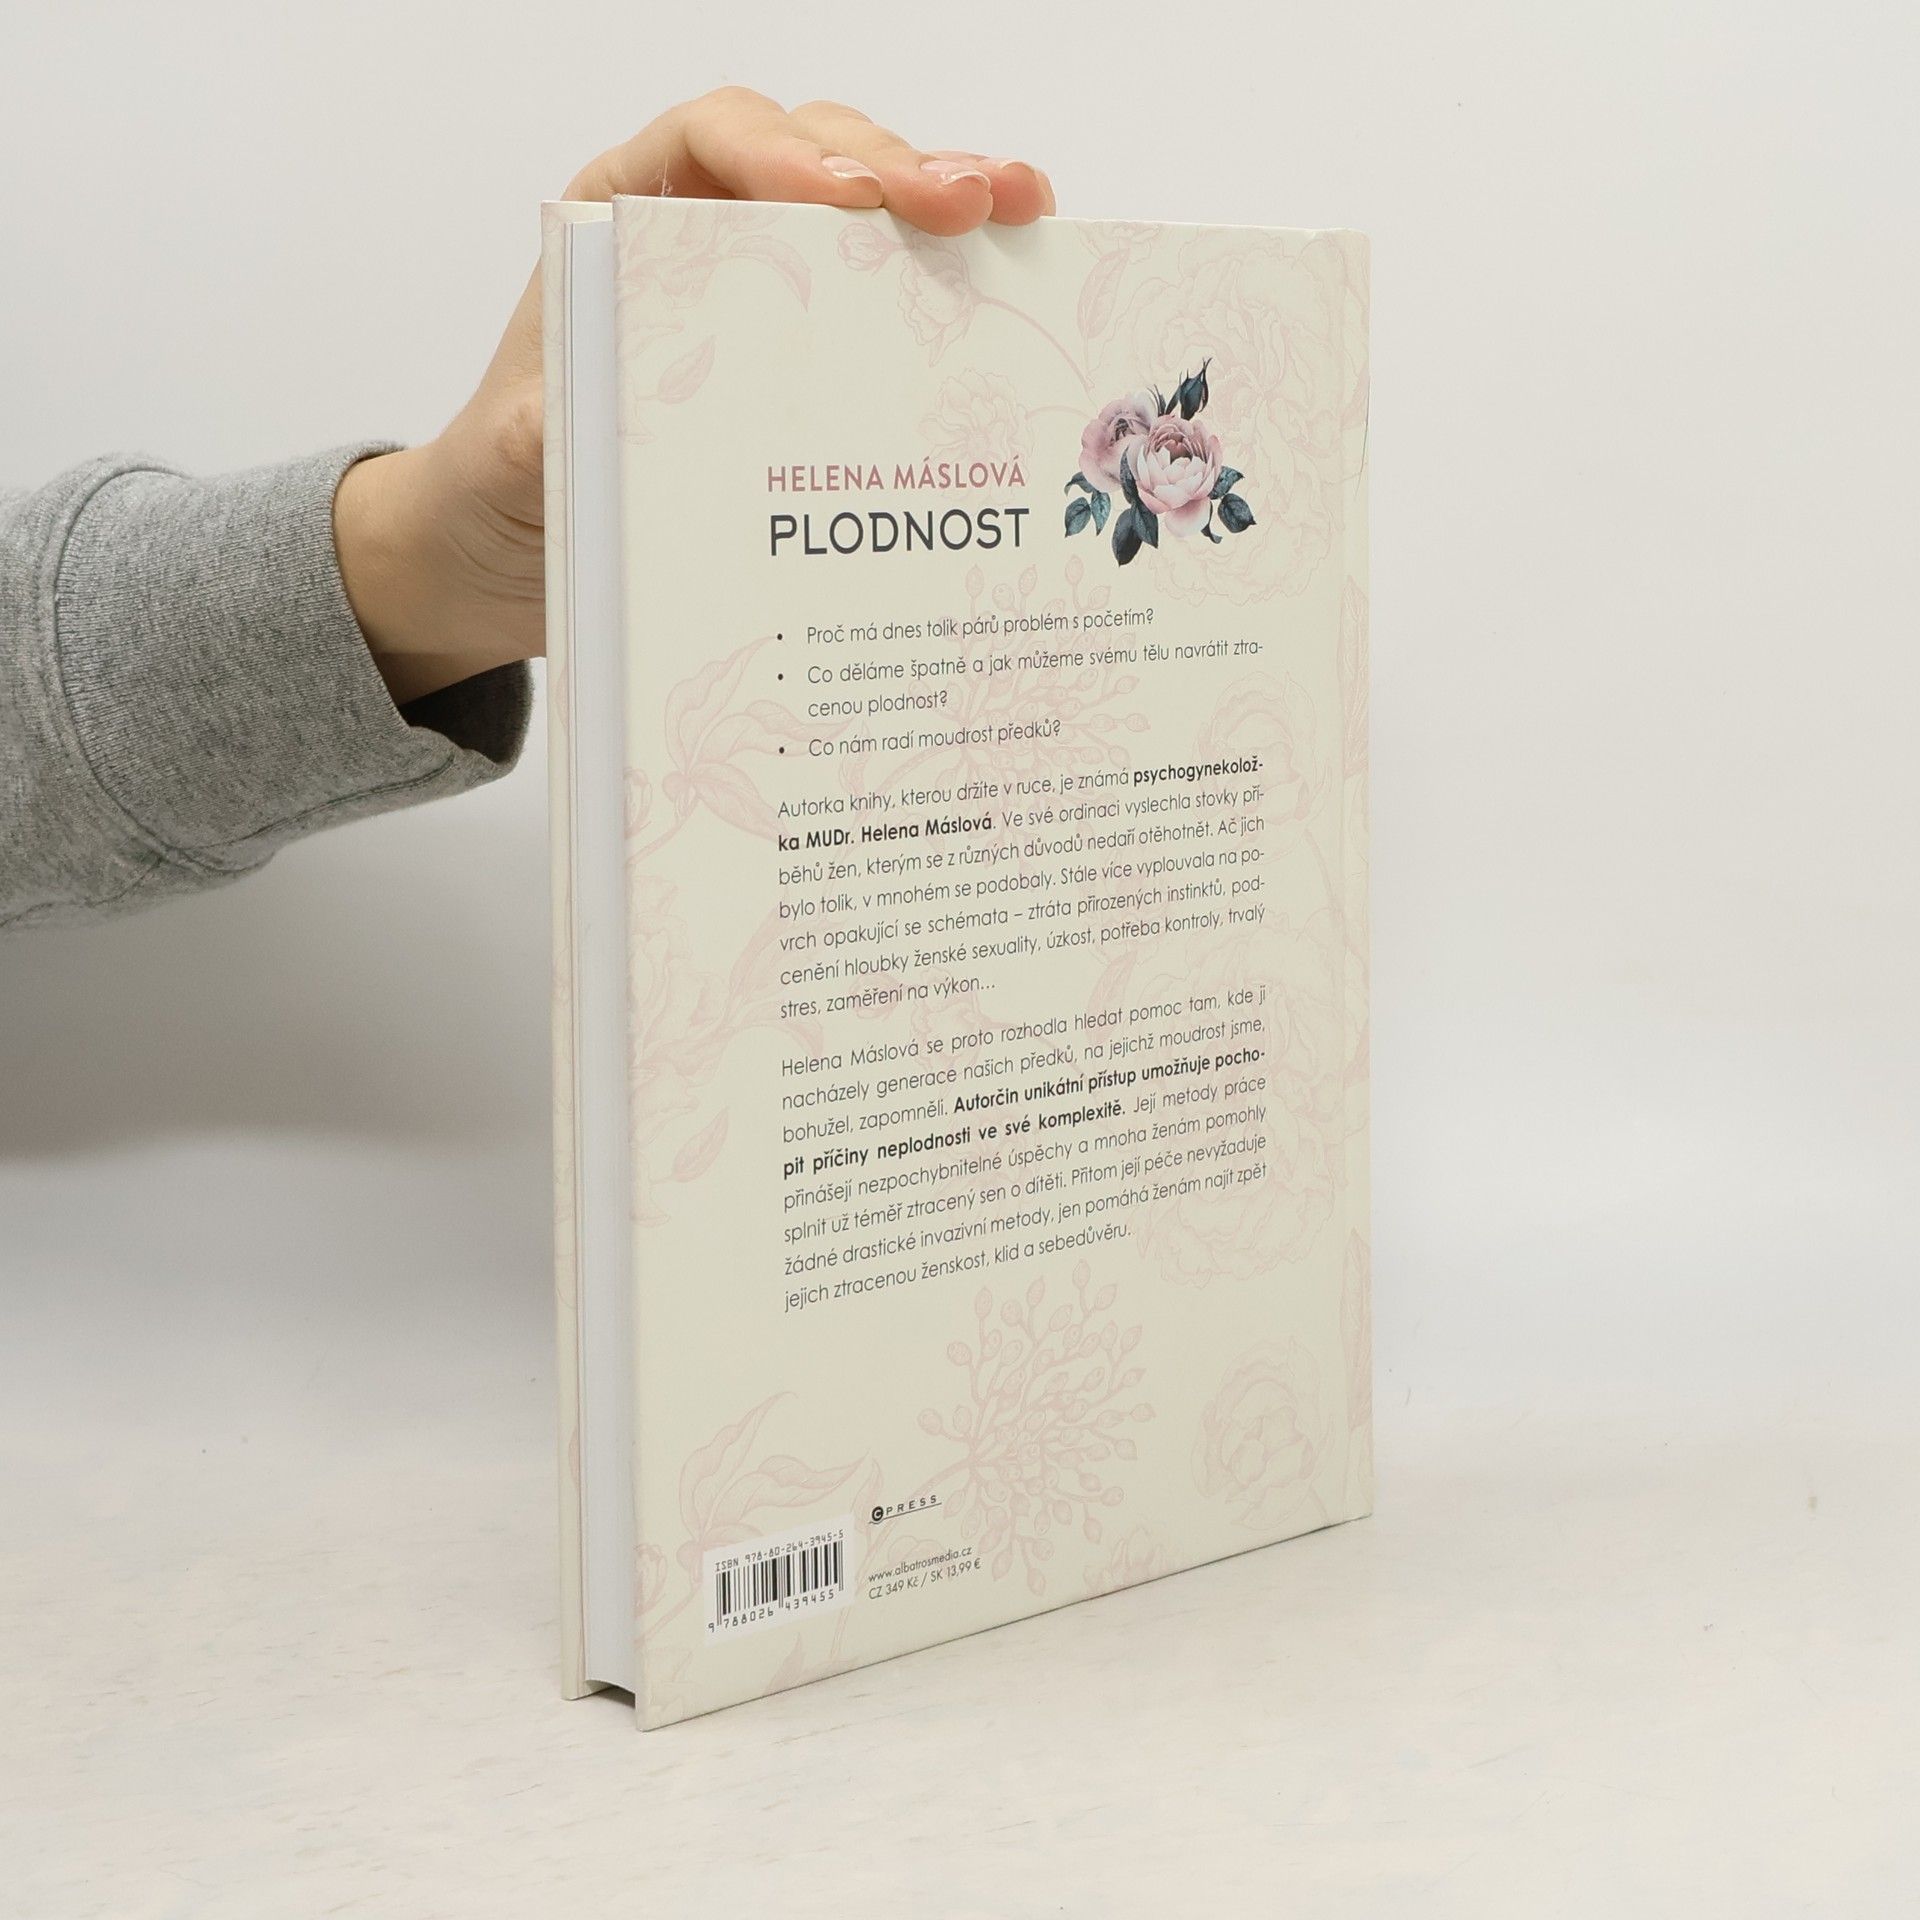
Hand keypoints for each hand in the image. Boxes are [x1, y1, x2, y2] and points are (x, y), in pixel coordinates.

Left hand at [333, 90, 1055, 706]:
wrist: (511, 554)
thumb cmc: (505, 483)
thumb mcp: (512, 460)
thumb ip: (543, 429)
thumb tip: (583, 420)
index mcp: (622, 220)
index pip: (709, 141)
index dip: (781, 153)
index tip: (842, 200)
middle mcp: (704, 233)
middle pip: (814, 158)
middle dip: (894, 171)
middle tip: (965, 205)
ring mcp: (771, 290)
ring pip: (872, 213)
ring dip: (951, 203)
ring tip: (1022, 213)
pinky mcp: (818, 357)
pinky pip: (893, 296)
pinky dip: (955, 281)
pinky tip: (1020, 271)